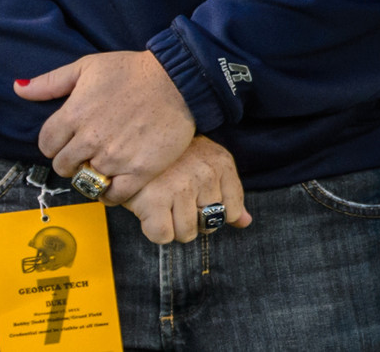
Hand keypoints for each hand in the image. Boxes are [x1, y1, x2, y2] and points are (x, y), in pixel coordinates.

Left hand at [17, 51, 195, 204]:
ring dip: (92, 175)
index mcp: (74, 114)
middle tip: (88, 153)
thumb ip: (51, 82)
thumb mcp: (89, 66)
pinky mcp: (139, 170)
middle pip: (64, 166)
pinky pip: (113, 195)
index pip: (46, 145)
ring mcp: (115, 156)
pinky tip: (116, 182)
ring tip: (105, 164)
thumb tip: (18, 88)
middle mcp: (90, 139)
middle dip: (72, 161)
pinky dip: (110, 193)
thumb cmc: (134, 70)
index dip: (56, 144)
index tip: (70, 141)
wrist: (181, 79)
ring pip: (86, 181)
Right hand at [114, 136, 250, 244]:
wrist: (134, 142)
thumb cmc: (174, 159)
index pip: (232, 210)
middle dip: (192, 221)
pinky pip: (163, 236)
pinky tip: (150, 212)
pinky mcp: (154, 200)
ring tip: (163, 205)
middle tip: (176, 202)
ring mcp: (180, 187)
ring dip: (173, 227)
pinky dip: (155, 231)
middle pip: (209, 225)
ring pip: (186, 234)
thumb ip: (229, 194)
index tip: (198, 201)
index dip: (214, 214)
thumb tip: (245, 223)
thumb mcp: (208, 166)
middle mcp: (205, 175)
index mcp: (222, 164)